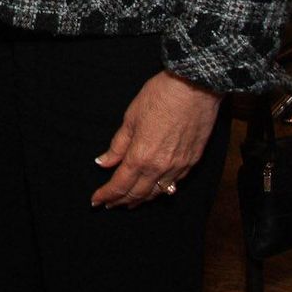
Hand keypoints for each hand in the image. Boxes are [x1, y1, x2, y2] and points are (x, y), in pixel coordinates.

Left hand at [91, 70, 221, 208]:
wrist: (195, 87)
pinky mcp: (192, 162)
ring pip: (156, 193)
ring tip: (128, 202)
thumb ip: (118, 145)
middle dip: (121, 201)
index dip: (106, 194)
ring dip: (141, 199)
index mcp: (141, 156)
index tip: (95, 201)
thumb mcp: (131, 117)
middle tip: (109, 204)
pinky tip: (155, 191)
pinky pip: (173, 184)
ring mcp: (178, 167)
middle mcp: (160, 167)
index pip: (120, 184)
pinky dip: (161, 191)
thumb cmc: (160, 96)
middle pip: (137, 193)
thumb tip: (103, 162)